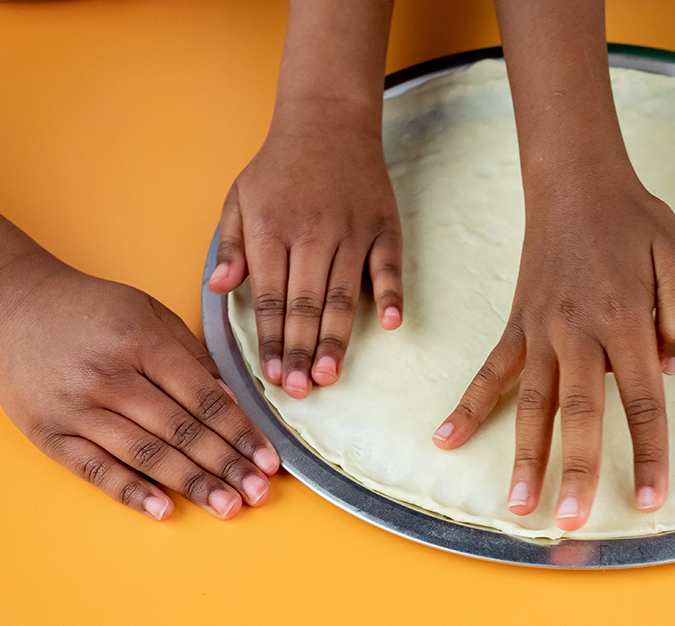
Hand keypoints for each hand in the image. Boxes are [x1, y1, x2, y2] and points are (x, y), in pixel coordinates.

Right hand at [0, 248, 280, 519]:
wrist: (12, 306)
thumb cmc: (91, 310)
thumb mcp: (150, 314)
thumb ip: (193, 356)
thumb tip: (233, 402)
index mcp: (140, 342)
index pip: (203, 397)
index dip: (240, 432)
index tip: (268, 459)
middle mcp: (109, 376)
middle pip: (180, 430)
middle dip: (226, 465)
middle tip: (258, 493)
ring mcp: (76, 408)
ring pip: (144, 454)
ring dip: (191, 484)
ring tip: (227, 506)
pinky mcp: (48, 432)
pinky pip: (94, 470)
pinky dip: (131, 492)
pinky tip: (165, 509)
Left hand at [208, 107, 402, 398]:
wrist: (329, 119)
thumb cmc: (280, 166)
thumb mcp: (240, 197)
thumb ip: (231, 246)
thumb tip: (218, 289)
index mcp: (272, 230)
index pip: (269, 298)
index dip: (270, 340)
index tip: (270, 376)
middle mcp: (312, 234)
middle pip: (304, 305)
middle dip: (299, 351)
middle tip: (298, 390)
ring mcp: (351, 231)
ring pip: (342, 295)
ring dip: (335, 338)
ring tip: (328, 375)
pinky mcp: (383, 226)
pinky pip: (388, 267)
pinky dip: (390, 295)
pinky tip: (390, 325)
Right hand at [433, 179, 674, 529]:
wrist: (578, 183)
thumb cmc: (636, 221)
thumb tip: (672, 370)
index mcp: (624, 320)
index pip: (640, 399)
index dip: (646, 452)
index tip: (650, 499)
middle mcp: (577, 333)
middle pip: (577, 413)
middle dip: (575, 470)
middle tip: (572, 522)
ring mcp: (540, 331)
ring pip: (530, 403)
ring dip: (522, 456)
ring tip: (516, 506)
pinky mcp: (516, 325)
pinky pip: (489, 371)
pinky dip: (467, 405)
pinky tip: (445, 438)